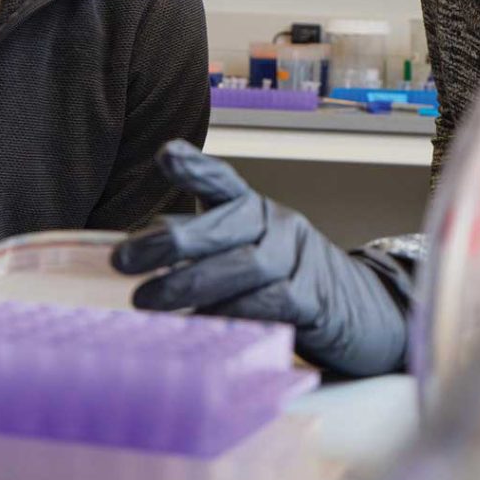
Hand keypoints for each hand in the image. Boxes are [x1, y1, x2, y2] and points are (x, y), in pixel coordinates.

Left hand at [111, 140, 408, 376]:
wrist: (357, 309)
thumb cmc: (278, 279)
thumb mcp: (242, 250)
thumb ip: (199, 247)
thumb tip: (133, 252)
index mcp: (252, 208)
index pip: (223, 180)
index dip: (195, 167)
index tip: (165, 154)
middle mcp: (276, 224)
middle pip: (226, 223)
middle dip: (171, 240)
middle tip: (123, 260)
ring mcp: (299, 259)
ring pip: (245, 265)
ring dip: (190, 284)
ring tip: (145, 302)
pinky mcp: (315, 299)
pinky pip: (272, 304)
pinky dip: (234, 313)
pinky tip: (200, 325)